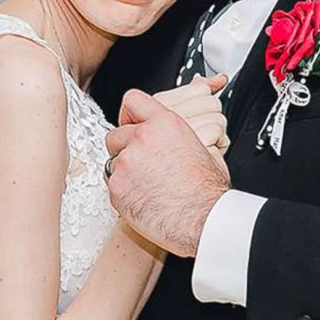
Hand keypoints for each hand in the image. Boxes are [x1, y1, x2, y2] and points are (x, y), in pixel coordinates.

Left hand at [104, 89, 230, 256]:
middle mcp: (142, 138)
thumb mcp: (205, 150)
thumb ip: (182, 138)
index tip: (130, 122)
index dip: (130, 114)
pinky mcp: (116, 186)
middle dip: (125, 147)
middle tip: (141, 163)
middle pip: (116, 134)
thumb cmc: (207, 192)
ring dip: (124, 170)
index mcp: (165, 124)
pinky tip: (142, 198)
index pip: (133, 100)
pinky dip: (123, 191)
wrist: (202, 219)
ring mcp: (126, 162)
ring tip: (146, 185)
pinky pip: (112, 183)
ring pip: (113, 160)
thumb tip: (181, 140)